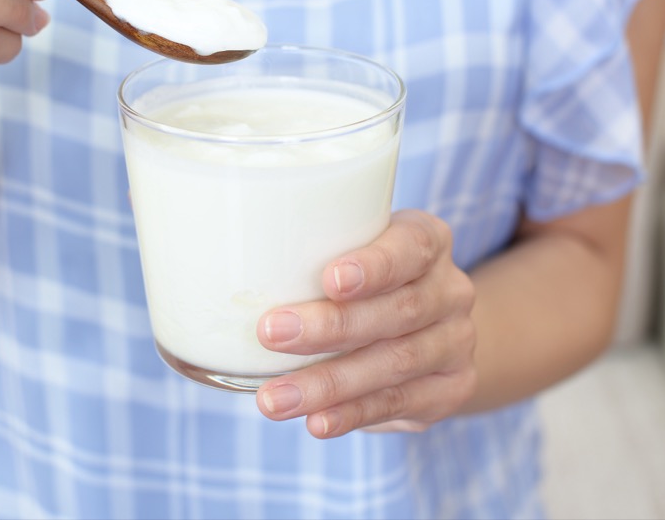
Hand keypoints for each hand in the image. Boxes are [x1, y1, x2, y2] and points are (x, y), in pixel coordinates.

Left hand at [255, 209, 476, 437]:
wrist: (431, 326)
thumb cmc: (365, 277)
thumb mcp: (350, 248)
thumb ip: (307, 250)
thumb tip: (209, 259)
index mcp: (427, 242)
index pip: (411, 247)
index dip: (374, 265)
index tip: (330, 279)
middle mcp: (451, 290)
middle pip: (399, 310)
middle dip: (332, 327)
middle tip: (272, 333)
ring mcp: (455, 342)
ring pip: (395, 364)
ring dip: (329, 383)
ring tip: (274, 399)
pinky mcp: (448, 390)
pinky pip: (398, 404)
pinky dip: (352, 415)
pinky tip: (316, 422)